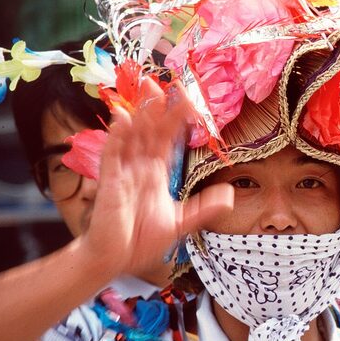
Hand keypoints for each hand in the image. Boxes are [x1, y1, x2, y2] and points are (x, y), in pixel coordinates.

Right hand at [79, 80, 232, 281]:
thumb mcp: (180, 223)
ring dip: (138, 112)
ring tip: (146, 89)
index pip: (168, 138)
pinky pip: (112, 156)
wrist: (113, 260)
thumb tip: (230, 195)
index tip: (187, 98)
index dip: (177, 119)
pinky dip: (116, 138)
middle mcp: (139, 167)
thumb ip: (203, 208)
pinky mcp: (109, 184)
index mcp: (156, 173)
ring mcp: (123, 173)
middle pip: (149, 129)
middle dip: (155, 106)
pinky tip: (122, 119)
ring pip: (131, 135)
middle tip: (162, 80)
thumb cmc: (140, 240)